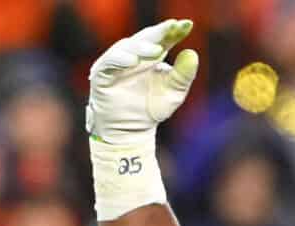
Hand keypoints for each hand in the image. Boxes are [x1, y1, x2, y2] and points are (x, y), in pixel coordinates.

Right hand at [87, 19, 198, 141]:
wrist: (132, 131)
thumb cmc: (153, 108)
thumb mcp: (174, 92)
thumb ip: (184, 74)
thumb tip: (192, 53)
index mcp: (152, 54)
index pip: (163, 38)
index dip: (174, 30)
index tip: (187, 25)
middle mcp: (133, 53)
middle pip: (146, 38)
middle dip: (159, 31)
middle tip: (173, 26)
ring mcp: (116, 62)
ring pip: (127, 47)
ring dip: (141, 47)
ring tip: (157, 50)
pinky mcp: (101, 73)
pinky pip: (109, 62)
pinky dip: (120, 60)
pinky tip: (133, 61)